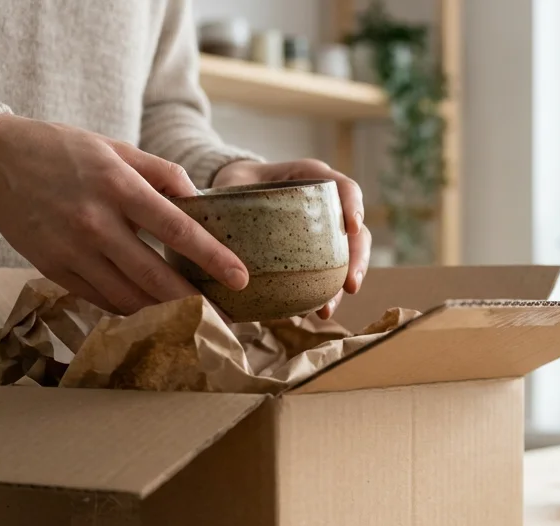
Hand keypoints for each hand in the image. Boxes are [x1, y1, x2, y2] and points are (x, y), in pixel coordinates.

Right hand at [0, 114, 247, 314]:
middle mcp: (95, 223)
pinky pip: (100, 299)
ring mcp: (71, 251)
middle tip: (226, 322)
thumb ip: (159, 172)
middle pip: (154, 275)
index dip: (212, 257)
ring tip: (195, 322)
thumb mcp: (114, 148)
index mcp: (117, 186)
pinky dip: (129, 308)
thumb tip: (196, 199)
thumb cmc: (62, 151)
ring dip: (164, 313)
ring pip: (128, 297)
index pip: (176, 228)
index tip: (241, 279)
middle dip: (195, 303)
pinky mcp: (53, 270)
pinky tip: (152, 313)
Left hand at [212, 159, 369, 319]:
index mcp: (310, 179)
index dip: (352, 205)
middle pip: (357, 230)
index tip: (351, 227)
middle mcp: (325, 207)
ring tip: (327, 310)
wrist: (233, 195)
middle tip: (351, 285)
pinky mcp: (316, 255)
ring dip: (343, 284)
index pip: (343, 187)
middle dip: (358, 259)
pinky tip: (313, 312)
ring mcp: (325, 233)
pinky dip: (325, 293)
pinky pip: (328, 273)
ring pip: (348, 257)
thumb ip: (222, 197)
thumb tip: (201, 226)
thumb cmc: (234, 185)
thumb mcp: (229, 184)